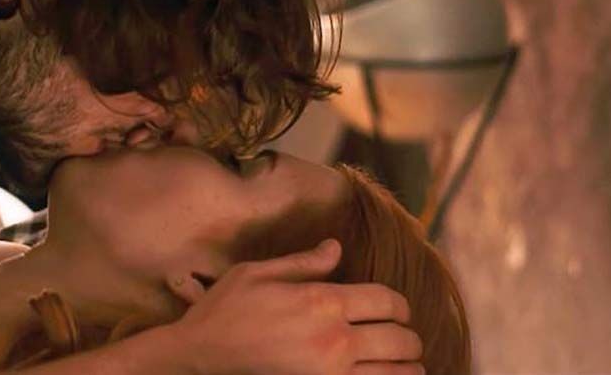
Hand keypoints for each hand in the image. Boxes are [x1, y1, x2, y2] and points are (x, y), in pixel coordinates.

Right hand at [163, 239, 422, 374]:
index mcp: (322, 301)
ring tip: (407, 365)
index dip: (400, 304)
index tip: (396, 309)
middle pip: (400, 339)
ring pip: (397, 374)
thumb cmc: (225, 310)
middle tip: (405, 338)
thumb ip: (303, 262)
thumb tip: (336, 248)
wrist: (201, 354)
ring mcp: (332, 373)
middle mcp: (335, 339)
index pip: (386, 301)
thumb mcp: (257, 272)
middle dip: (409, 337)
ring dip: (408, 368)